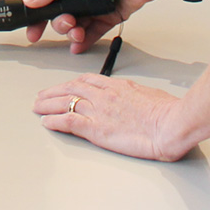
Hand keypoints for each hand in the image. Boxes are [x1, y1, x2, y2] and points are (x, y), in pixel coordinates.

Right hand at [23, 0, 169, 50]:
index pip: (47, 0)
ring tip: (78, 33)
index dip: (38, 17)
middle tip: (68, 24)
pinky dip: (86, 40)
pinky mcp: (108, 16)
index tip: (33, 32)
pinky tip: (79, 46)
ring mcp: (94, 6)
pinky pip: (93, 32)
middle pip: (61, 16)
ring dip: (74, 33)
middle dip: (61, 25)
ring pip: (77, 26)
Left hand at [33, 74, 189, 160]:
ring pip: (65, 103)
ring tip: (37, 107)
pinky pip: (69, 122)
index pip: (86, 80)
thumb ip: (137, 95)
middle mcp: (104, 95)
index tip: (64, 87)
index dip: (71, 84)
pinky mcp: (97, 129)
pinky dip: (55, 121)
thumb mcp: (150, 95)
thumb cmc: (169, 112)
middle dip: (53, 92)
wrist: (172, 124)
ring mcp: (98, 111)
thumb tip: (136, 98)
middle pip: (71, 88)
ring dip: (47, 105)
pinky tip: (46, 122)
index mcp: (117, 86)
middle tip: (42, 96)